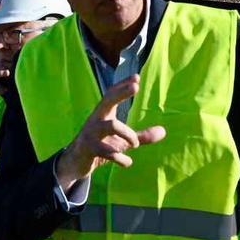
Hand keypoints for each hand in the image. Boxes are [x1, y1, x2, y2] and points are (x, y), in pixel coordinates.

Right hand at [55, 75, 165, 190]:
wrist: (76, 162)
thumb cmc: (100, 146)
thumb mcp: (121, 140)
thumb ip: (141, 136)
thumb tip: (163, 131)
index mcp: (103, 114)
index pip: (111, 94)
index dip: (123, 85)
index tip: (136, 77)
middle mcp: (96, 120)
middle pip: (107, 101)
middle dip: (121, 93)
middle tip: (136, 87)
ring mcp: (91, 133)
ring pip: (111, 126)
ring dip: (128, 135)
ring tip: (135, 144)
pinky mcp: (89, 149)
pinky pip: (107, 151)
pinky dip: (121, 158)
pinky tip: (127, 162)